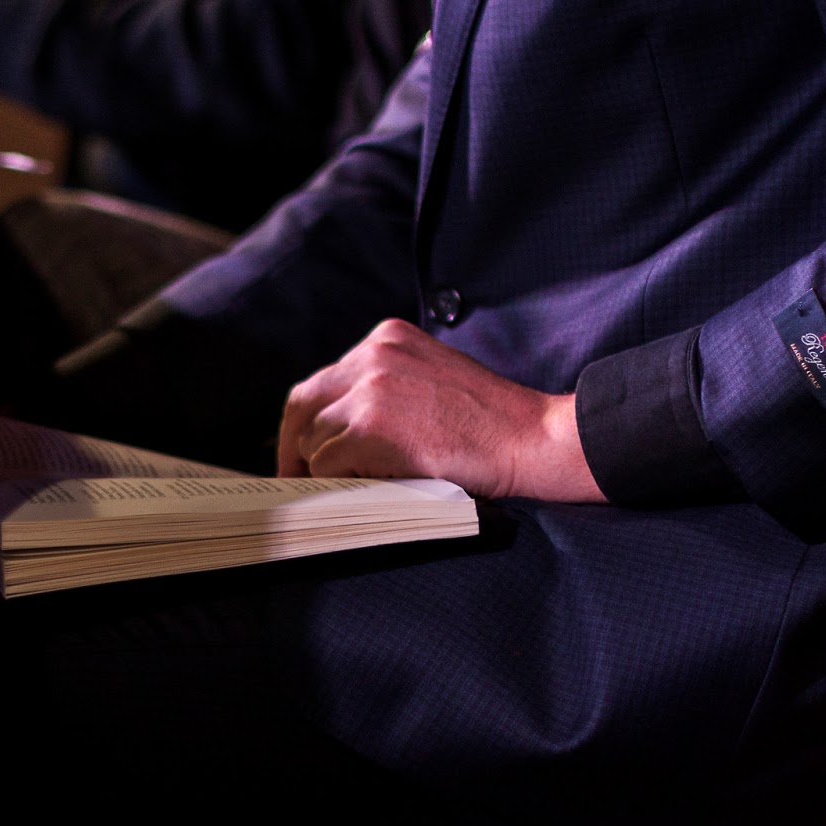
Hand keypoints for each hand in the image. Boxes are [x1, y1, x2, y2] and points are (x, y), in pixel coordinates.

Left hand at [276, 319, 606, 501]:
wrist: (530, 438)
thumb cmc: (488, 423)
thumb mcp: (429, 378)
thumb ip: (384, 388)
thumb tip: (334, 426)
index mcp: (387, 338)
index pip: (323, 381)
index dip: (306, 421)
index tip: (301, 451)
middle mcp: (372, 355)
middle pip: (303, 404)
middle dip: (294, 447)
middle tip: (295, 481)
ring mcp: (370, 390)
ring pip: (314, 439)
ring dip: (328, 470)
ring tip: (359, 485)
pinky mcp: (370, 429)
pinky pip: (328, 464)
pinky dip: (340, 483)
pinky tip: (370, 487)